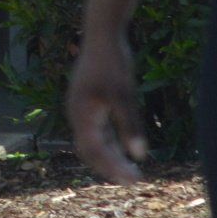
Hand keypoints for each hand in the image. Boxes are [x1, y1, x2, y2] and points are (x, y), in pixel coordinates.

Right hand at [68, 32, 146, 184]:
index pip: (95, 151)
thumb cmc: (113, 64)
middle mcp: (77, 114)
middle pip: (90, 151)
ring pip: (93, 141)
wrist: (102, 36)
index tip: (134, 181)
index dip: (114, 168)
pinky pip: (96, 130)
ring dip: (111, 157)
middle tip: (135, 181)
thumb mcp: (124, 96)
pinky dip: (110, 143)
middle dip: (110, 167)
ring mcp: (81, 108)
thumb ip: (130, 126)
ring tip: (133, 170)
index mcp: (81, 114)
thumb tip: (140, 156)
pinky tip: (126, 148)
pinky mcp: (88, 102)